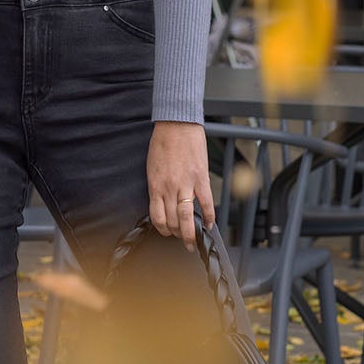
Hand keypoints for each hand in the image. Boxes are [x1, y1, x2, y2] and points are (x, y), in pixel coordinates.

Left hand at [147, 121, 215, 248]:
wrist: (177, 124)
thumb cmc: (164, 142)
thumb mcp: (153, 168)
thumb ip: (158, 186)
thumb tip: (163, 203)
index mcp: (156, 185)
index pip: (157, 217)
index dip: (162, 229)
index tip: (167, 233)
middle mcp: (169, 188)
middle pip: (172, 221)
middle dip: (176, 234)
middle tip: (181, 239)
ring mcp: (186, 184)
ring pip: (187, 218)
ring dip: (190, 233)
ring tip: (193, 238)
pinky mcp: (201, 179)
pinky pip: (207, 203)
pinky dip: (210, 217)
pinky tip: (210, 224)